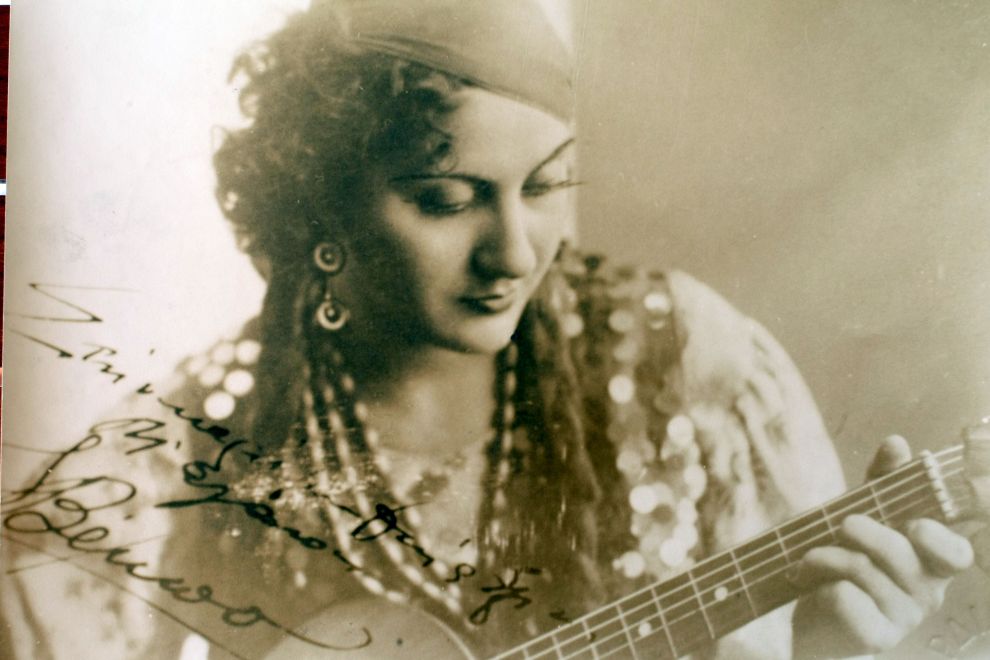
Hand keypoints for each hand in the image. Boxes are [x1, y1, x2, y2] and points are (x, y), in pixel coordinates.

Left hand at [789, 436, 973, 657]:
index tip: (916, 526)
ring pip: (865, 571)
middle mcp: (927, 590)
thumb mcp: (866, 513)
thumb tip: (897, 443)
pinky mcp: (875, 635)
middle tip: (842, 523)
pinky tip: (814, 585)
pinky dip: (823, 584)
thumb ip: (884, 481)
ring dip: (826, 555)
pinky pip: (847, 599)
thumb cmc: (851, 559)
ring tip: (809, 556)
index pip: (956, 553)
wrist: (820, 615)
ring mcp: (903, 616)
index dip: (940, 539)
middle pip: (901, 554)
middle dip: (866, 533)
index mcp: (931, 559)